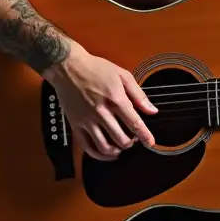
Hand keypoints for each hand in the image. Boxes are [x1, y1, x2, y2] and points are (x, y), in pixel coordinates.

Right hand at [43, 43, 157, 159]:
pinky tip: (106, 153)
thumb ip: (139, 95)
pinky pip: (87, 146)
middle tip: (133, 140)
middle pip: (121, 139)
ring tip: (121, 147)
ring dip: (116, 151)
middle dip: (131, 143)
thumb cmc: (95, 68)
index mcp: (115, 99)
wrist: (67, 66)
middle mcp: (101, 112)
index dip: (145, 136)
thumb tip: (152, 110)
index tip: (151, 143)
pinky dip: (98, 155)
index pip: (134, 123)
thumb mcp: (122, 75)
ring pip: (104, 146)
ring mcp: (87, 120)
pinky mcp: (76, 125)